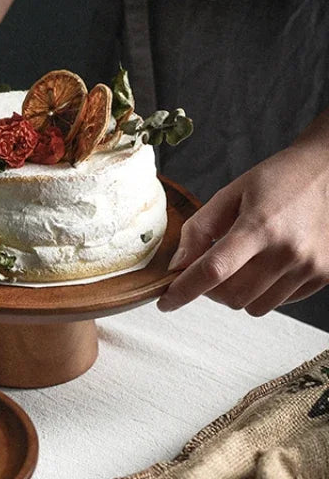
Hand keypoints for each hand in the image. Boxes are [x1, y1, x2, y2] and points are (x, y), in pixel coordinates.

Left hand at [157, 142, 328, 316]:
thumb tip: (177, 267)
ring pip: (253, 306)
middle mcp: (288, 251)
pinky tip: (266, 265)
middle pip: (231, 296)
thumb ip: (198, 230)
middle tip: (209, 268)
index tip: (165, 302)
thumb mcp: (228, 194)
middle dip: (209, 290)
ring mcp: (310, 266)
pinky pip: (278, 303)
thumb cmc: (275, 180)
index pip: (214, 270)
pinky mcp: (323, 275)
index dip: (184, 291)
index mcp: (260, 226)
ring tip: (242, 264)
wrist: (328, 171)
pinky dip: (262, 292)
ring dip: (236, 293)